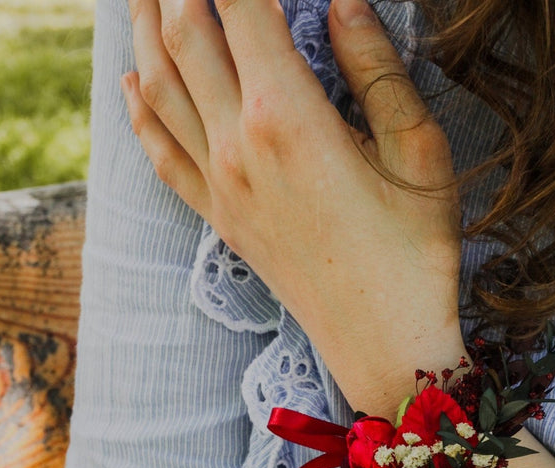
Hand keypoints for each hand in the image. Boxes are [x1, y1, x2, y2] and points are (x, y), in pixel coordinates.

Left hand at [122, 0, 465, 411]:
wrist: (383, 345)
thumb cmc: (414, 255)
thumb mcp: (420, 154)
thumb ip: (377, 70)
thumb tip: (343, 1)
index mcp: (288, 118)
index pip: (244, 6)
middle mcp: (239, 146)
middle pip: (185, 33)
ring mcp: (221, 186)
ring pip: (158, 86)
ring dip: (145, 29)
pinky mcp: (219, 220)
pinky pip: (160, 154)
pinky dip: (140, 110)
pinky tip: (134, 82)